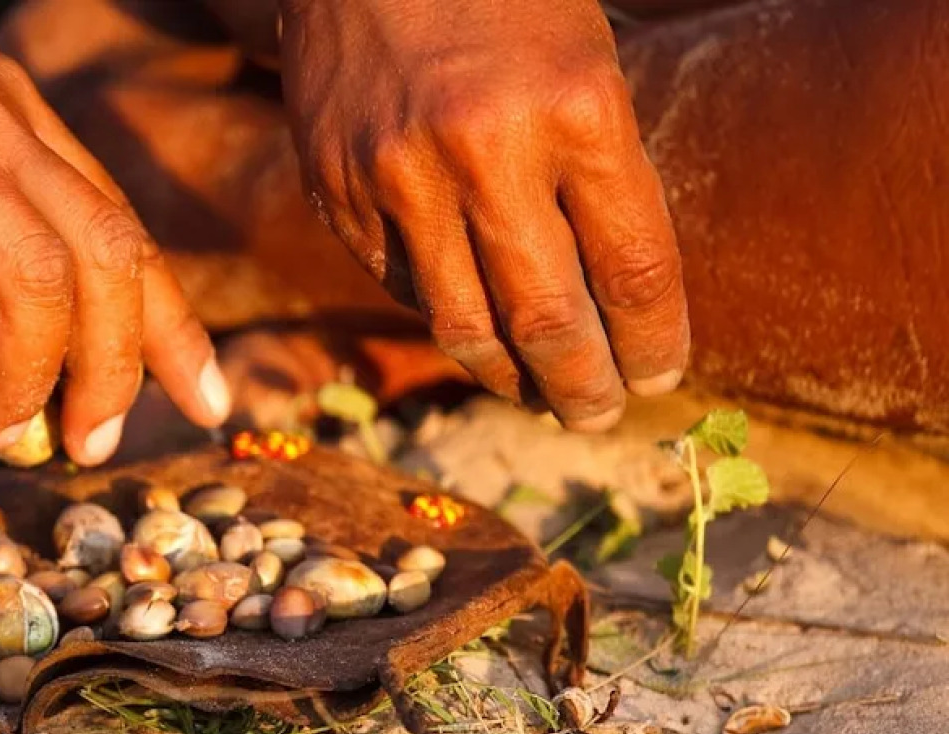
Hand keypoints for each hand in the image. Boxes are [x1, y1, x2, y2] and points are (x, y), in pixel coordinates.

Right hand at [0, 1, 228, 463]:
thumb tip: (45, 363)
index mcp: (8, 110)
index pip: (121, 227)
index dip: (172, 325)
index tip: (209, 401)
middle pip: (102, 258)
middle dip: (118, 369)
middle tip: (96, 441)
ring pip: (37, 286)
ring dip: (39, 382)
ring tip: (13, 434)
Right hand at [277, 0, 689, 430]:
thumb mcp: (586, 55)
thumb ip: (602, 169)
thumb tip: (620, 296)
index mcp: (577, 105)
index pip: (634, 269)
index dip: (655, 341)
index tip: (662, 376)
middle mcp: (484, 149)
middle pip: (547, 319)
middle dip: (584, 385)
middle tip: (600, 414)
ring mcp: (396, 174)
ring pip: (461, 323)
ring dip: (508, 375)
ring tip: (535, 392)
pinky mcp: (334, 188)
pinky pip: (397, 286)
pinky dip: (440, 315)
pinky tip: (469, 323)